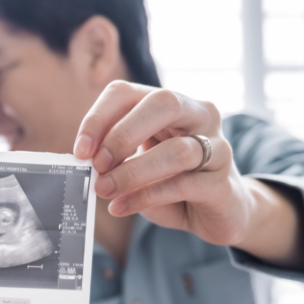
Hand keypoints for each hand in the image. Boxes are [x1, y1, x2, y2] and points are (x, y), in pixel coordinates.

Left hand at [73, 81, 303, 266]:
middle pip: (163, 103)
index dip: (99, 117)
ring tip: (105, 190)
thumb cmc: (172, 181)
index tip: (80, 150)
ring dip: (133, 172)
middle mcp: (200, 115)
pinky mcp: (223, 184)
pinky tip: (122, 207)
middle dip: (123, 134)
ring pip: (178, 150)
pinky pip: (184, 185)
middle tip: (98, 165)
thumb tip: (85, 160)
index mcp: (170, 104)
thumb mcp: (138, 162)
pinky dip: (146, 197)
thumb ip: (114, 156)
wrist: (220, 211)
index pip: (128, 93)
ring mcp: (219, 147)